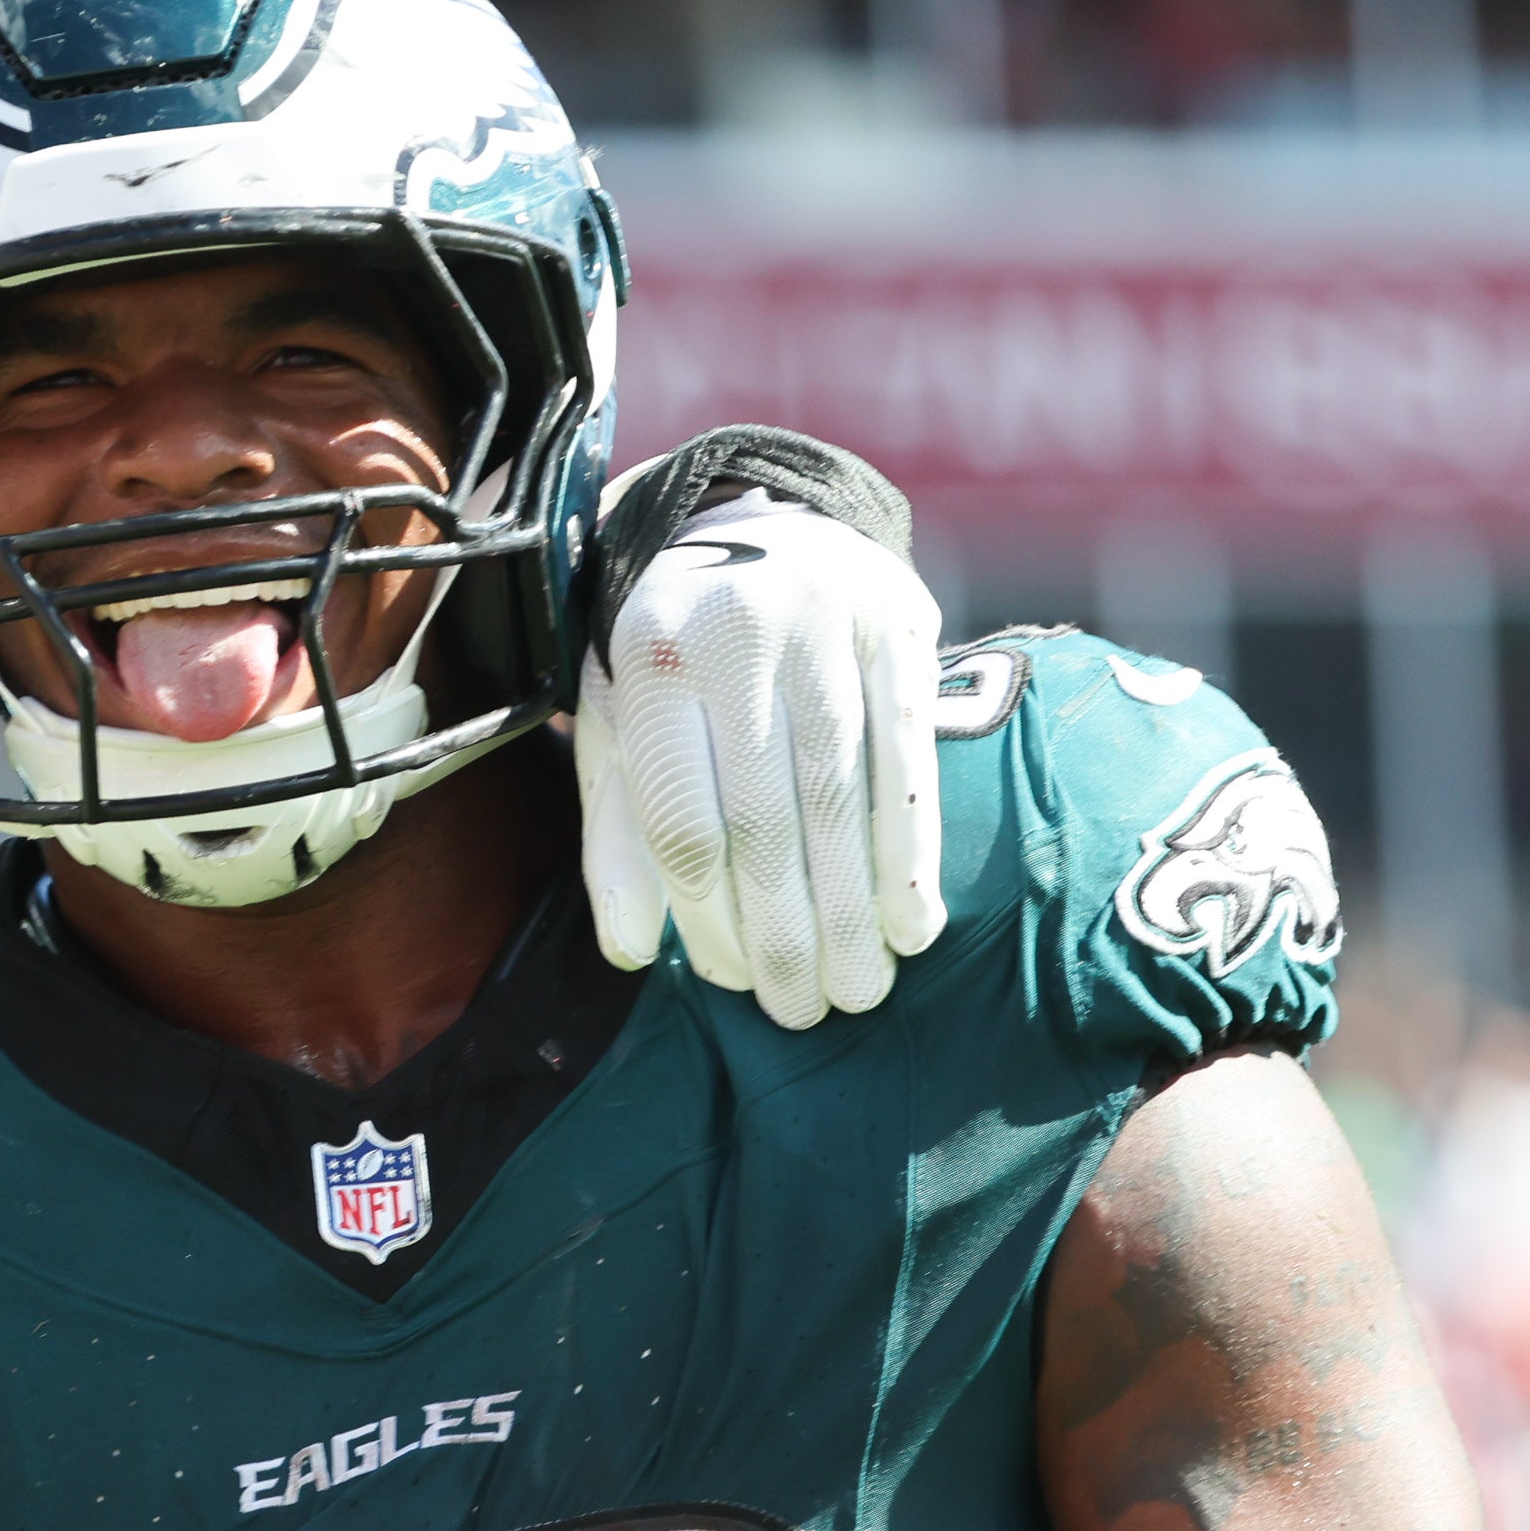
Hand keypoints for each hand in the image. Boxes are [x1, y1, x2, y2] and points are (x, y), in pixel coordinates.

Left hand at [576, 495, 945, 1027]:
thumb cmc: (673, 652)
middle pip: (765, 818)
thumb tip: (631, 951)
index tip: (738, 986)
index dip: (711, 919)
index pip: (682, 821)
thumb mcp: (618, 723)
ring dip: (854, 907)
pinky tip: (911, 918)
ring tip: (861, 988)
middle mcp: (735, 636)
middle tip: (805, 1011)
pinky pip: (909, 754)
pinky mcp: (899, 624)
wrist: (755, 518)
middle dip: (788, 932)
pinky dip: (911, 847)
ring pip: (841, 794)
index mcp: (649, 664)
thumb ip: (618, 830)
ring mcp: (824, 624)